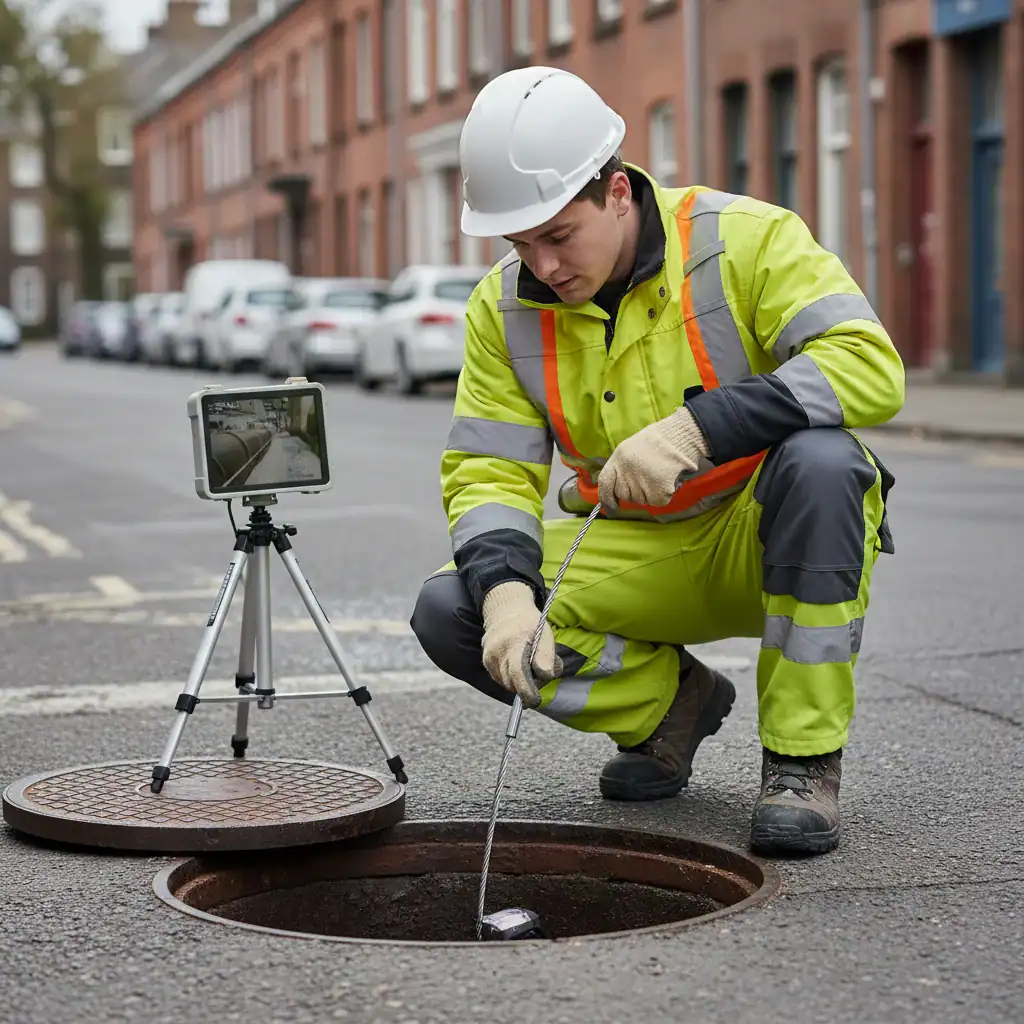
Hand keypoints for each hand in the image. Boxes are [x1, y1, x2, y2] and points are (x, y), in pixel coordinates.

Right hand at [481, 581, 560, 706]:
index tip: (536, 700)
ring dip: (519, 682)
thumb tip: (547, 675)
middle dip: (528, 686)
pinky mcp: (486, 661)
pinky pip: (501, 678)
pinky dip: (511, 677)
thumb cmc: (530, 624)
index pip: (518, 672)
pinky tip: (517, 663)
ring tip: (528, 665)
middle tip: (540, 674)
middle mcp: (497, 650)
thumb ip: (547, 654)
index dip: (527, 690)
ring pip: (507, 683)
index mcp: (514, 642)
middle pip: (513, 682)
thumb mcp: (544, 634)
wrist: (506, 611)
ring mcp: (489, 656)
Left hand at [597, 407, 709, 509]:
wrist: (681, 436)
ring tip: (657, 476)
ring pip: (639, 499)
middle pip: (623, 494)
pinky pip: (656, 501)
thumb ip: (620, 467)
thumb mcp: (630, 449)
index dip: (605, 496)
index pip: (605, 482)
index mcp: (619, 458)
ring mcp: (642, 481)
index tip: (611, 504)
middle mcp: (627, 470)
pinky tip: (667, 481)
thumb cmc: (657, 442)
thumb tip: (614, 491)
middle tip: (645, 481)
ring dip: (648, 494)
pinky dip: (662, 496)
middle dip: (631, 493)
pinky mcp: (659, 489)